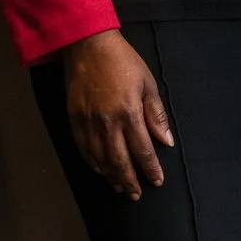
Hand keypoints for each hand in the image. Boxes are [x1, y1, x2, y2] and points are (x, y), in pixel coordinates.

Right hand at [62, 30, 173, 200]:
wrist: (88, 46)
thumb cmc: (123, 62)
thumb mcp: (147, 83)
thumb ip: (156, 114)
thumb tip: (166, 141)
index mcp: (129, 113)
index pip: (142, 150)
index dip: (150, 168)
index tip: (157, 181)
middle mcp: (108, 122)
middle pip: (120, 161)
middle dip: (130, 180)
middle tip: (136, 194)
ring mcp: (88, 122)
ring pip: (100, 159)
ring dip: (111, 176)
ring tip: (120, 187)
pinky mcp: (74, 119)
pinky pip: (83, 148)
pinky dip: (92, 163)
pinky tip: (100, 170)